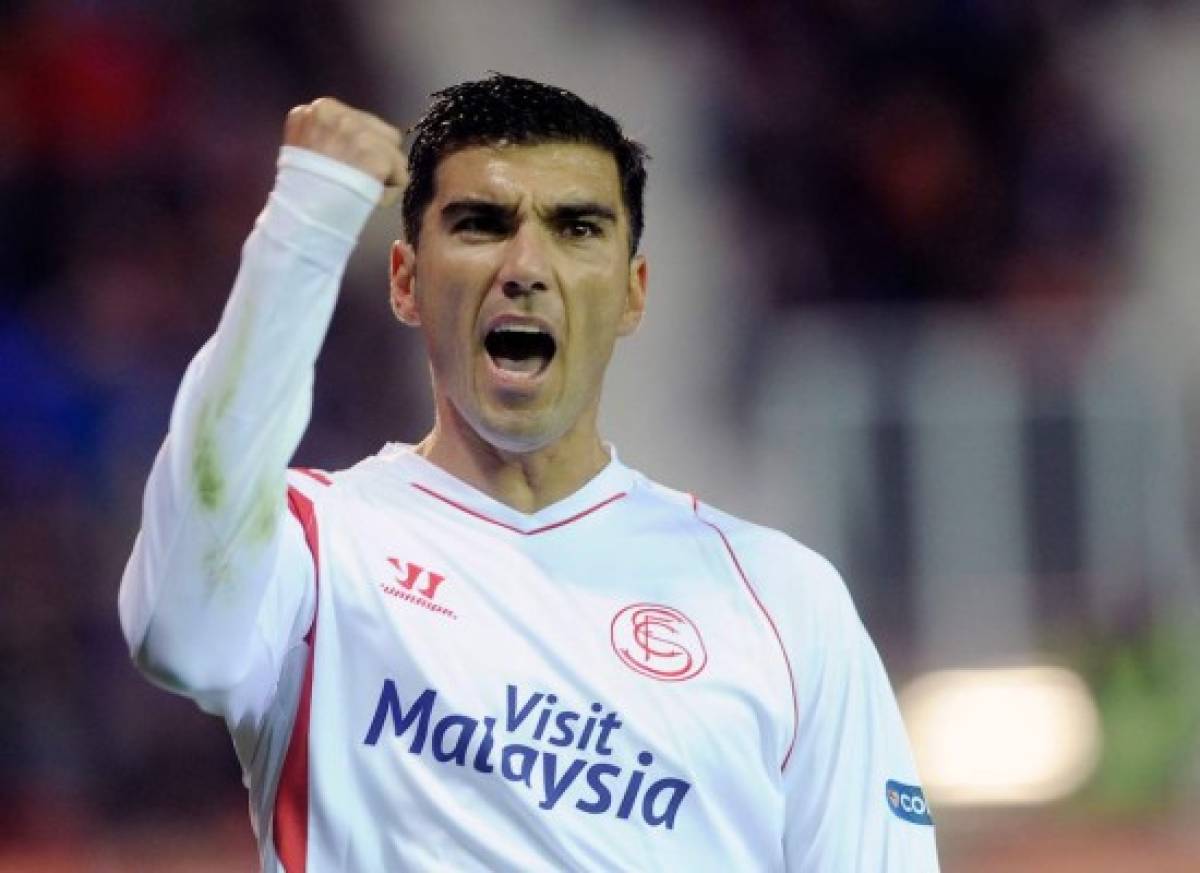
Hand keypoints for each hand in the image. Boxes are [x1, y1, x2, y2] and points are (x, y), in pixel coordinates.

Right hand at [283, 97, 407, 205]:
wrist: (301, 209)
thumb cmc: (299, 186)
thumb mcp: (304, 147)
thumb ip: (330, 136)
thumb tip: (359, 144)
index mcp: (321, 109)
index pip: (359, 122)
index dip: (361, 147)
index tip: (350, 166)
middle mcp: (342, 114)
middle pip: (383, 133)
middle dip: (379, 157)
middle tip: (362, 180)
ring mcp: (362, 134)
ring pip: (395, 155)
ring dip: (385, 175)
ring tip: (363, 191)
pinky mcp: (379, 158)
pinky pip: (400, 178)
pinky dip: (388, 195)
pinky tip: (370, 201)